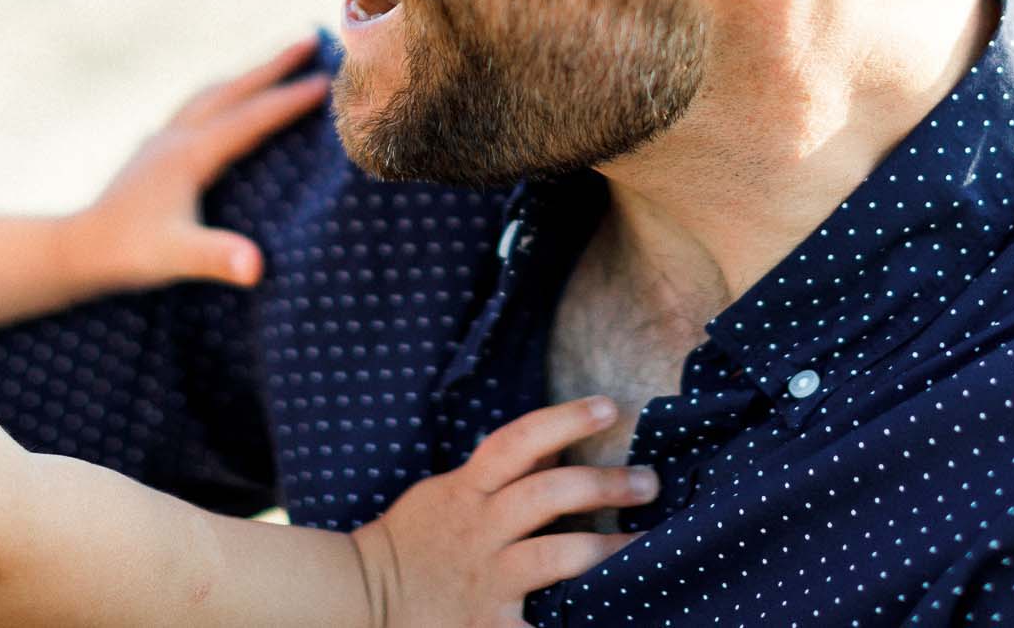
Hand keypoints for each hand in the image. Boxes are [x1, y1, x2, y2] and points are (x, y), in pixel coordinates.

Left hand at [57, 35, 328, 292]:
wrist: (73, 250)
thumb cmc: (127, 255)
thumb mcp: (176, 258)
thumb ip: (217, 259)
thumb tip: (257, 266)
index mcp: (189, 154)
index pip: (250, 118)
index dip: (290, 100)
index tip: (327, 80)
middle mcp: (176, 136)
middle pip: (232, 89)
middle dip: (273, 64)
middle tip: (311, 38)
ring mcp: (162, 139)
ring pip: (212, 92)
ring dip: (247, 75)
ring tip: (275, 62)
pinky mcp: (153, 150)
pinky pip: (197, 107)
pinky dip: (221, 94)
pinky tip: (222, 102)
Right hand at [351, 395, 653, 627]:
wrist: (364, 598)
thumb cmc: (414, 541)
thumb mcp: (447, 494)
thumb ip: (495, 474)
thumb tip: (555, 447)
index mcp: (468, 491)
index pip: (518, 442)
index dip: (564, 420)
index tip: (609, 407)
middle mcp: (480, 530)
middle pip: (547, 495)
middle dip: (603, 485)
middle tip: (649, 482)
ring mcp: (486, 579)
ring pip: (554, 556)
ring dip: (607, 549)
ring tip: (647, 544)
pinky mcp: (487, 626)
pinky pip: (536, 626)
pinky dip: (569, 621)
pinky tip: (610, 614)